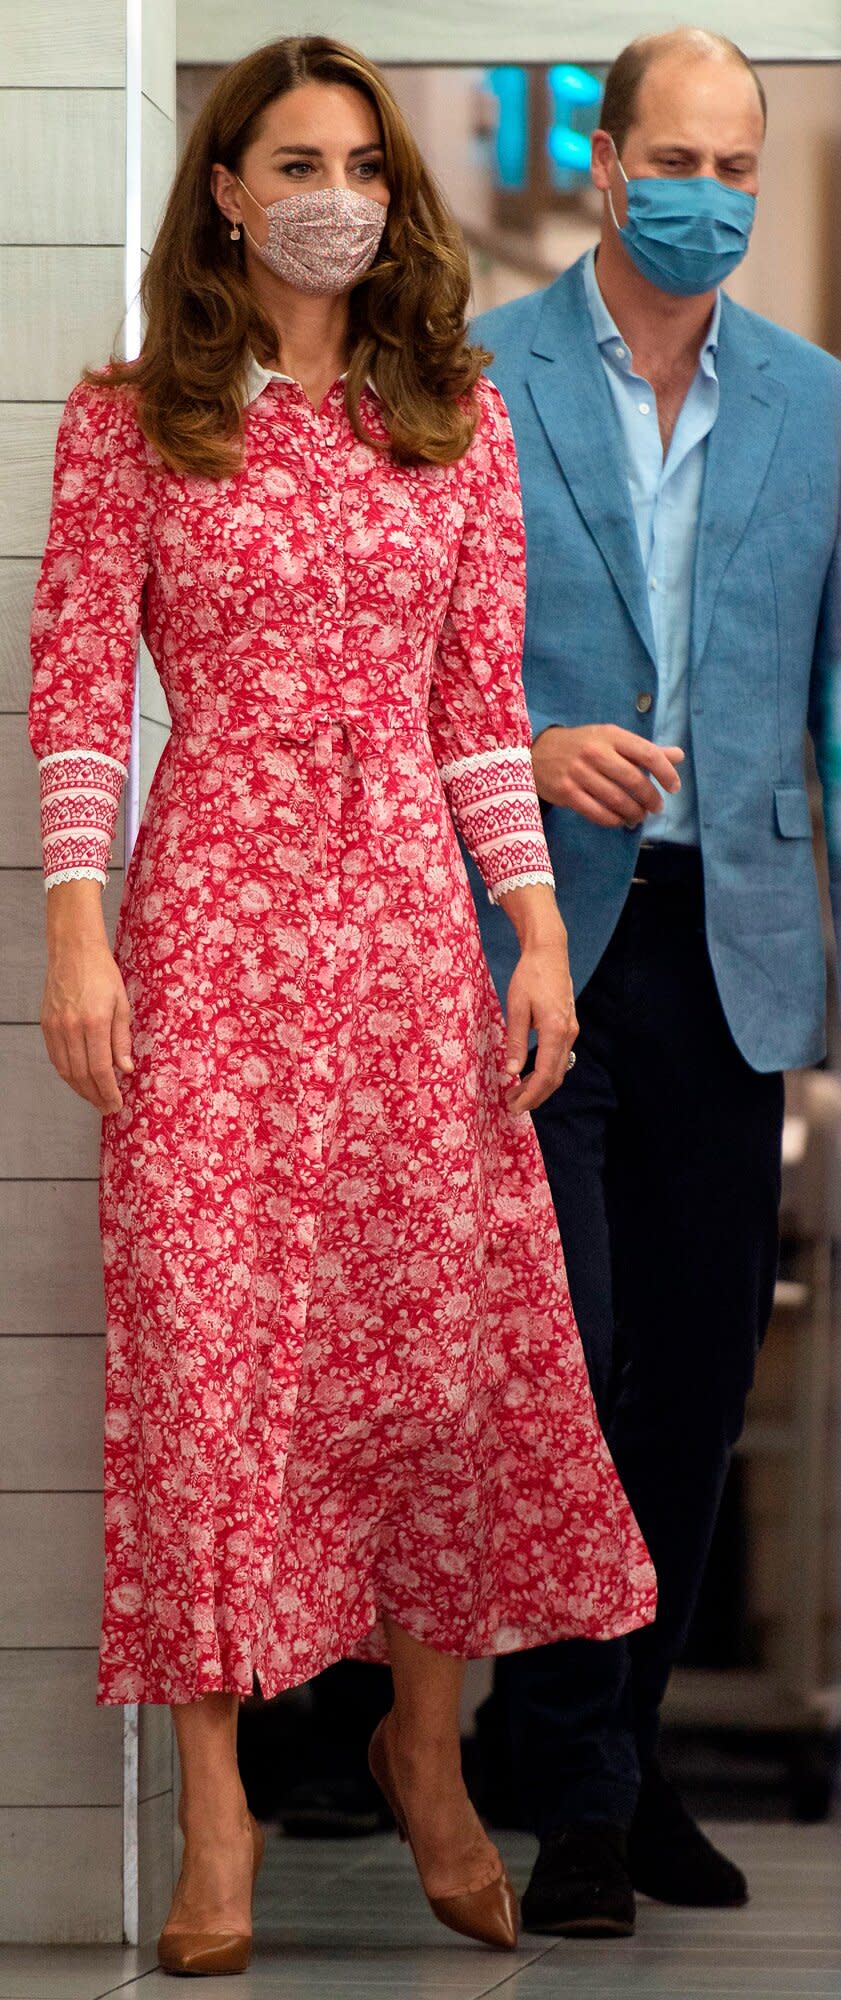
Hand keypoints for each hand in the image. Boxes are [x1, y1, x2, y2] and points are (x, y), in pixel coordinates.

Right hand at [42, 882, 133, 1114]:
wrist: (73, 949)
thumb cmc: (102, 973)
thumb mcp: (122, 1004)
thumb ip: (122, 1039)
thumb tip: (125, 1070)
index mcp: (94, 1022)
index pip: (100, 1069)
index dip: (109, 1091)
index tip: (117, 1104)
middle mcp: (71, 1027)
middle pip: (81, 1075)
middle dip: (96, 1096)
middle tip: (108, 1108)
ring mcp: (55, 1027)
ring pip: (66, 1070)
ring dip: (81, 1089)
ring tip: (95, 1099)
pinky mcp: (46, 1024)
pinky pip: (56, 1058)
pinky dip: (67, 1073)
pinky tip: (79, 1080)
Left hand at [500, 898, 577, 1117]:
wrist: (549, 952)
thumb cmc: (530, 975)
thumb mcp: (516, 1007)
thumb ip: (515, 1040)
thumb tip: (511, 1071)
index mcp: (556, 1031)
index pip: (545, 1075)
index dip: (531, 1095)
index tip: (514, 1107)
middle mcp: (569, 1034)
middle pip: (555, 1078)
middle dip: (534, 1096)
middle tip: (512, 1107)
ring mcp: (571, 1030)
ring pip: (558, 1069)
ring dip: (539, 1086)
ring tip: (516, 1093)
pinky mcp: (568, 1026)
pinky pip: (559, 1057)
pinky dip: (544, 1072)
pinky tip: (528, 1074)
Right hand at [532, 724, 684, 828]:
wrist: (535, 751)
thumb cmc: (581, 745)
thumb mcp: (611, 739)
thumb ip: (643, 749)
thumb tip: (678, 755)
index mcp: (611, 736)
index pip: (647, 753)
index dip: (665, 773)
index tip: (674, 788)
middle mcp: (595, 752)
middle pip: (634, 780)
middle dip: (650, 798)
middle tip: (657, 807)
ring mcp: (579, 773)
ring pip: (616, 800)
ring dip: (634, 812)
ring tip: (639, 816)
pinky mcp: (566, 792)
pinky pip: (597, 813)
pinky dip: (614, 820)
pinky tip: (620, 820)